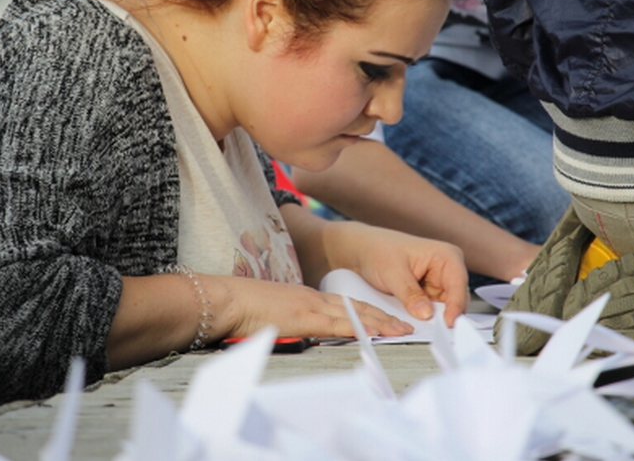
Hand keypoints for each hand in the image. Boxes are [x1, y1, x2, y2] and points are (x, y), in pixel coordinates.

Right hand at [206, 275, 413, 340]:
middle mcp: (313, 299)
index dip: (368, 312)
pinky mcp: (304, 318)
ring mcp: (310, 306)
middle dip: (383, 316)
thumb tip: (300, 336)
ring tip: (401, 330)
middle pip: (356, 307)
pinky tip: (374, 333)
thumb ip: (291, 323)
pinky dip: (359, 328)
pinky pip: (338, 324)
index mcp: (306, 298)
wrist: (227, 300)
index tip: (386, 319)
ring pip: (353, 314)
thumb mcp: (274, 315)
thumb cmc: (243, 309)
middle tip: (405, 325)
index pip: (344, 305)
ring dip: (379, 323)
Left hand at [336, 222, 468, 325]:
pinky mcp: (429, 295)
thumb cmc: (380, 249)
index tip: (448, 323)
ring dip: (434, 319)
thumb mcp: (392, 271)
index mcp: (446, 256)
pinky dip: (425, 318)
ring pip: (445, 309)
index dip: (455, 305)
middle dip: (445, 315)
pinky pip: (432, 312)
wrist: (364, 250)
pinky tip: (415, 321)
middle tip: (435, 331)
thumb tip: (425, 312)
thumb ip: (410, 293)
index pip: (458, 284)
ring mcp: (439, 284)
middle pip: (456, 300)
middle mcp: (447, 270)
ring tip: (421, 326)